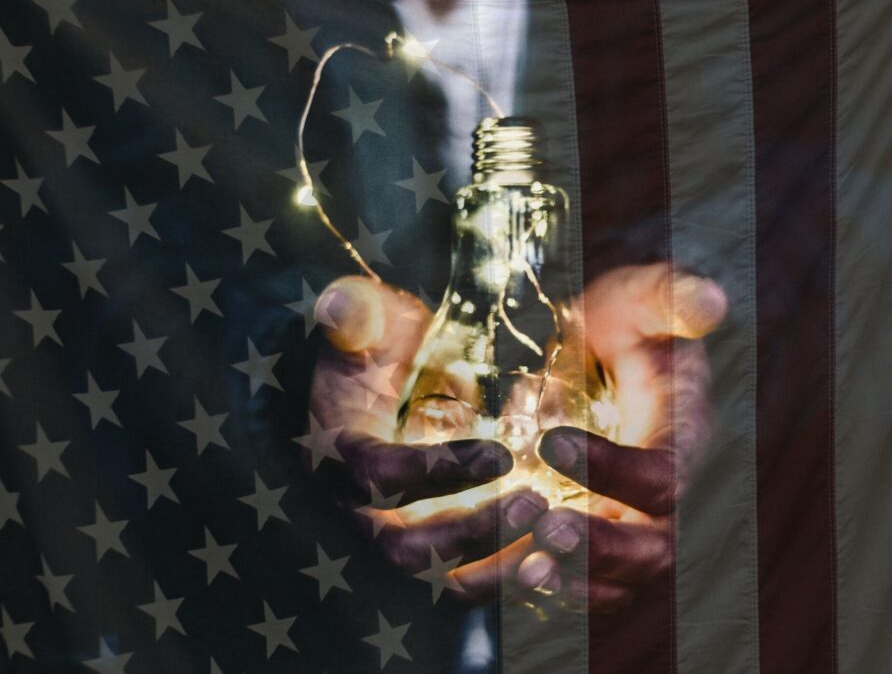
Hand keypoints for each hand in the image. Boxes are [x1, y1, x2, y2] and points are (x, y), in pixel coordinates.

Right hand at [307, 276, 547, 593]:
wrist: (370, 381)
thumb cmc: (372, 347)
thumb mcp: (363, 320)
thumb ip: (355, 314)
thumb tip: (338, 305)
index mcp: (338, 453)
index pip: (376, 477)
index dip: (434, 473)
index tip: (499, 455)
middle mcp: (358, 510)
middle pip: (406, 550)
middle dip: (472, 533)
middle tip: (535, 503)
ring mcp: (392, 537)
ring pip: (437, 581)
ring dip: (495, 566)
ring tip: (550, 529)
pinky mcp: (428, 550)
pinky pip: (463, 585)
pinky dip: (506, 581)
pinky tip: (554, 559)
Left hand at [515, 264, 726, 611]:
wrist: (595, 355)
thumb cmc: (620, 326)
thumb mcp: (639, 300)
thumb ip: (669, 298)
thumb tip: (712, 301)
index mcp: (683, 442)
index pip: (666, 476)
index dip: (616, 470)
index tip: (552, 442)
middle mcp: (663, 499)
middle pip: (653, 551)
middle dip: (602, 550)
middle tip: (546, 530)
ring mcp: (629, 529)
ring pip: (615, 586)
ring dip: (569, 586)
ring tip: (521, 568)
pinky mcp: (591, 546)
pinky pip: (578, 590)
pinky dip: (542, 597)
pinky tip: (489, 581)